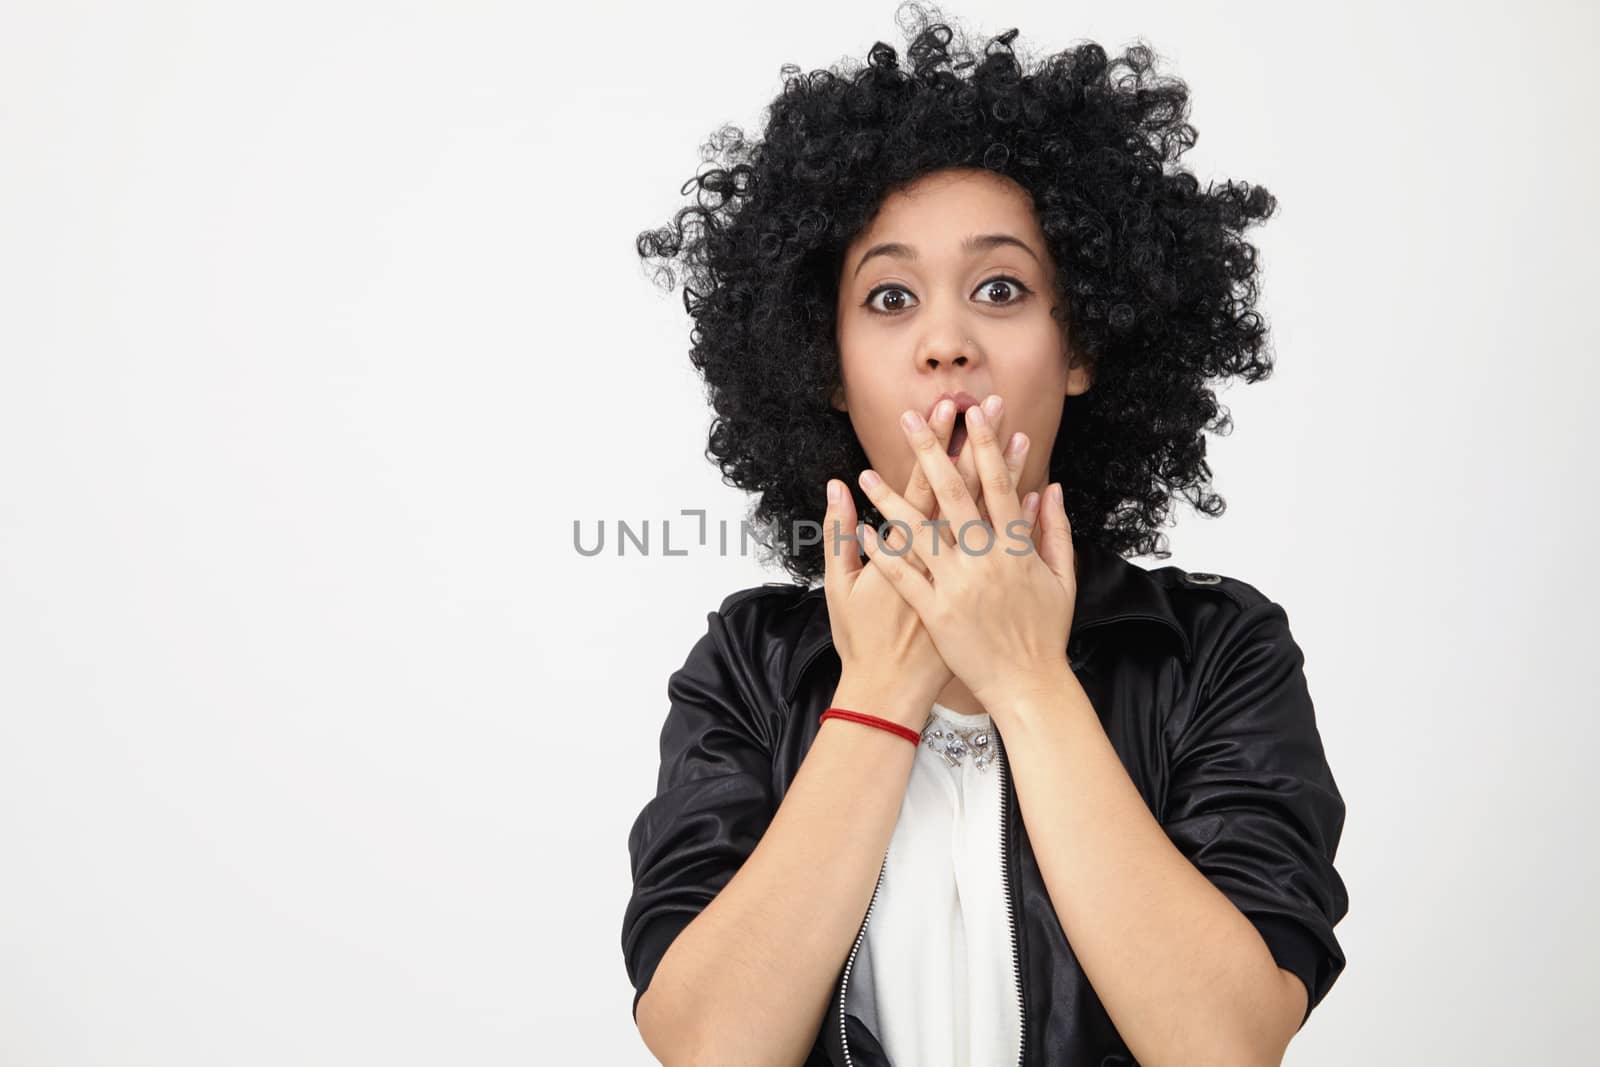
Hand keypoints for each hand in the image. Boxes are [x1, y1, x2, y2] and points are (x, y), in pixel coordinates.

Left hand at [854, 394, 1078, 710]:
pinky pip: (904, 577)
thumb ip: (1055, 530)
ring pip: (920, 533)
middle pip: (953, 496)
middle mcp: (986, 561)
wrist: (1029, 686)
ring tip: (865, 473)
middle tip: (908, 420)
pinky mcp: (937, 613)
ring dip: (891, 500)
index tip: (970, 415)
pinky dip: (883, 553)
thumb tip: (1050, 488)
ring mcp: (959, 586)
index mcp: (1017, 548)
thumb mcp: (1062, 578)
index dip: (984, 448)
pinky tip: (863, 529)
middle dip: (929, 453)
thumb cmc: (1046, 633)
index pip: (997, 486)